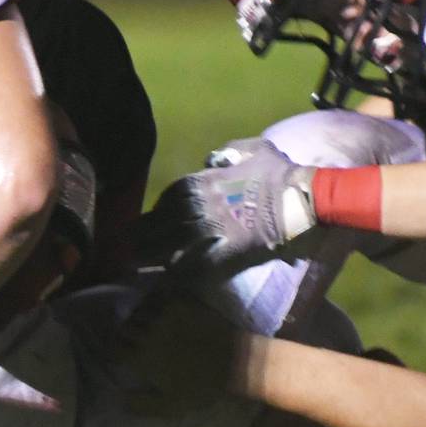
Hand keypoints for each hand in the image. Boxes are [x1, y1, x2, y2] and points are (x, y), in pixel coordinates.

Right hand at [115, 279, 241, 416]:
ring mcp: (164, 316)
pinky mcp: (181, 303)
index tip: (120, 353)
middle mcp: (148, 334)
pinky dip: (154, 300)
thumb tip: (120, 399)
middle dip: (125, 332)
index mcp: (143, 359)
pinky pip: (158, 296)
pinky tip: (159, 306)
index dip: (115, 351)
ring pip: (139, 309)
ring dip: (139, 315)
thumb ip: (142, 405)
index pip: (115, 349)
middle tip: (132, 336)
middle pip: (124, 327)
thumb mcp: (171, 406)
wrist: (236, 362)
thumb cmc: (203, 387)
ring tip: (145, 320)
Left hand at [146, 138, 314, 272]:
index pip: (169, 197)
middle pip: (161, 222)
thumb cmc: (279, 171)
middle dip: (142, 234)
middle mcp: (201, 205)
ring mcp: (212, 229)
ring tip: (131, 265)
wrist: (300, 196)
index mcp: (204, 181)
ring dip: (151, 255)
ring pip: (171, 244)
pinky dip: (180, 272)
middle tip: (124, 246)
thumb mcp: (252, 148)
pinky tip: (166, 278)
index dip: (156, 210)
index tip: (148, 219)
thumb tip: (212, 159)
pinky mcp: (225, 251)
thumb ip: (228, 152)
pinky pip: (196, 264)